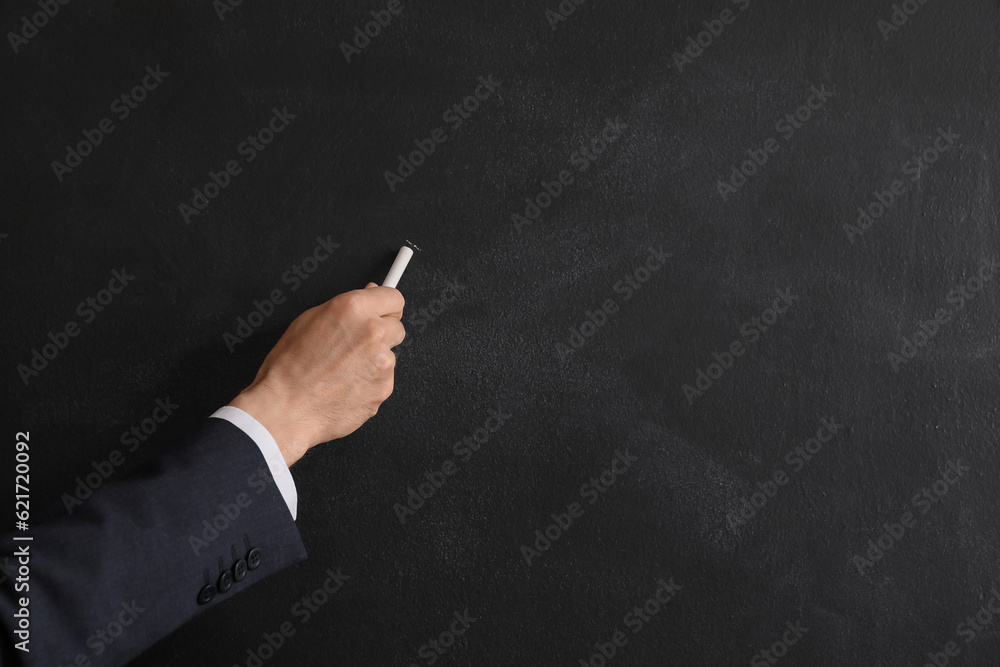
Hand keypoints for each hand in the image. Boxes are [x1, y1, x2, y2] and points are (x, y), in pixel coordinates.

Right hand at [228, 283, 404, 465]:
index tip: (382, 314)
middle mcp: (373, 332)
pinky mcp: (385, 387)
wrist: (286, 409)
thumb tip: (368, 296)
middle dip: (382, 334)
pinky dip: (371, 382)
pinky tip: (347, 385)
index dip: (385, 307)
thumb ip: (346, 307)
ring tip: (343, 371)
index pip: (394, 297)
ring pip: (390, 356)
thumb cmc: (289, 369)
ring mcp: (383, 362)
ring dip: (375, 361)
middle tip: (356, 346)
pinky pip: (384, 379)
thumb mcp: (307, 321)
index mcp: (353, 309)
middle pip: (397, 327)